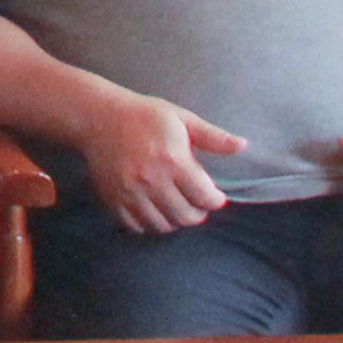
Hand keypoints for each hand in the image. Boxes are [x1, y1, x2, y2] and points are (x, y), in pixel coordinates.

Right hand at [80, 87, 244, 234]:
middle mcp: (152, 180)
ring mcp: (130, 193)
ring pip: (164, 225)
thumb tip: (244, 145)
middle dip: (197, 212)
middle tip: (196, 201)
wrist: (98, 117)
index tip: (214, 195)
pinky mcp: (114, 200)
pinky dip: (151, 223)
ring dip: (175, 219)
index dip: (215, 199)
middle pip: (186, 216)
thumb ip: (213, 137)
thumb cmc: (144, 116)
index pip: (205, 197)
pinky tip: (155, 208)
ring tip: (176, 205)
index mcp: (173, 159)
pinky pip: (139, 226)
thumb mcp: (181, 119)